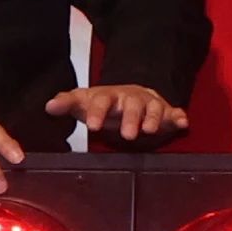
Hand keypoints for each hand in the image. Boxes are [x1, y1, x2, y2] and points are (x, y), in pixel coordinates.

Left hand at [55, 82, 184, 148]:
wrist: (128, 95)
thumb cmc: (103, 103)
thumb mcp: (82, 102)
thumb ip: (66, 104)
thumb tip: (48, 106)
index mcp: (109, 96)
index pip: (102, 101)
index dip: (98, 112)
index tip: (93, 127)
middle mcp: (130, 98)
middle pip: (132, 106)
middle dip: (131, 119)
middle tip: (128, 135)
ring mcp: (149, 104)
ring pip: (154, 109)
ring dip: (154, 118)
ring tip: (151, 130)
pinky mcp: (165, 112)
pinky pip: (174, 113)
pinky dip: (179, 118)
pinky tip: (183, 123)